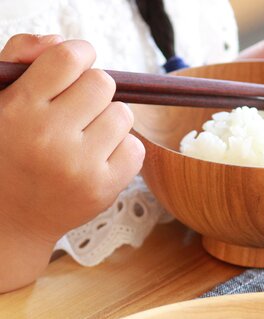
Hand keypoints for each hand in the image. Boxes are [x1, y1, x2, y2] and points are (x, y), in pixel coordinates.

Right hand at [0, 34, 144, 291]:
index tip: (77, 67)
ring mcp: (81, 167)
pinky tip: (100, 157)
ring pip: (123, 115)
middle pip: (103, 84)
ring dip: (109, 120)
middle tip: (77, 111)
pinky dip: (122, 148)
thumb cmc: (6, 151)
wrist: (10, 217)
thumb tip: (63, 42)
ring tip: (86, 136)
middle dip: (93, 91)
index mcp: (20, 109)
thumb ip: (22, 59)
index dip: (79, 55)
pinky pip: (136, 148)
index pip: (69, 59)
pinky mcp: (104, 189)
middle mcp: (51, 138)